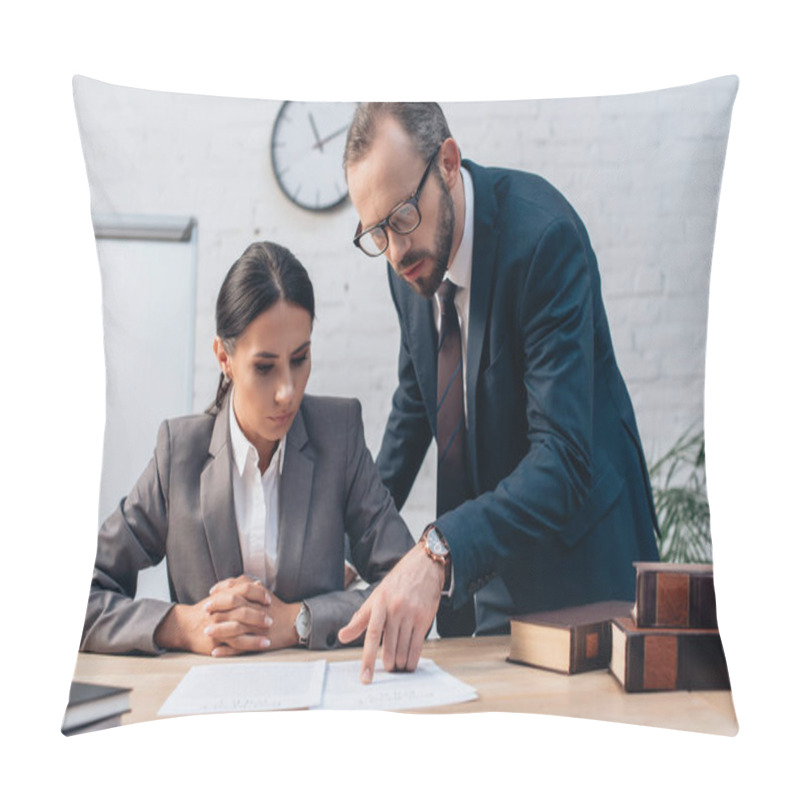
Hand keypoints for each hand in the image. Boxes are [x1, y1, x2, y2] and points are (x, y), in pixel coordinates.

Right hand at [155, 575, 272, 655]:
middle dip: (259, 616)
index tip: (269, 599)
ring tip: (269, 636)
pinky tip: (262, 645)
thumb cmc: (206, 610)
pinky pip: (236, 645)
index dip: (258, 594)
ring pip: (240, 629)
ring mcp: (217, 627)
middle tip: (271, 620)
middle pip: (243, 610)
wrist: (184, 626)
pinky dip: (250, 645)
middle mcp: (219, 611)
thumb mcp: (221, 595)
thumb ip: (239, 588)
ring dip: (257, 634)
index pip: (244, 590)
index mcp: (223, 597)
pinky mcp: (216, 642)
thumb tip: (258, 584)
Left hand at [205, 577, 300, 653]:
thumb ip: (248, 585)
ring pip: (234, 629)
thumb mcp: (263, 592)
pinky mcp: (257, 643)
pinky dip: (226, 650)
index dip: (220, 593)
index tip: (210, 594)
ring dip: (219, 630)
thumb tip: (232, 582)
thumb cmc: (277, 608)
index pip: (235, 593)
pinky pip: (239, 648)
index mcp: (255, 599)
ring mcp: (255, 629)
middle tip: (204, 611)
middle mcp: (254, 612)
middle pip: (231, 609)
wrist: (293, 623)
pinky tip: (215, 651)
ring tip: (206, 631)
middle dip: (216, 610)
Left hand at [337, 543, 443, 683]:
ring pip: (403, 650)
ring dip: (400, 664)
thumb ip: (359, 619)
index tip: (365, 677)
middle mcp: (395, 609)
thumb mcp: (375, 596)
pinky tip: (409, 663)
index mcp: (379, 603)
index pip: (371, 635)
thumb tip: (342, 636)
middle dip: (388, 665)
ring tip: (397, 667)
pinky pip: (418, 646)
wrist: (423, 566)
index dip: (367, 659)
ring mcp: (411, 614)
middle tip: (386, 670)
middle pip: (389, 647)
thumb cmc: (397, 582)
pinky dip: (412, 659)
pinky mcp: (425, 618)